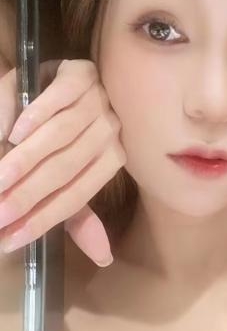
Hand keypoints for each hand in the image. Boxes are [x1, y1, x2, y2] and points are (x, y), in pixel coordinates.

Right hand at [0, 59, 126, 266]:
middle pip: (66, 168)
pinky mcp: (80, 73)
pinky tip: (12, 133)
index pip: (77, 195)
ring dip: (26, 159)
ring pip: (61, 134)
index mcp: (111, 159)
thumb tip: (104, 258)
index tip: (9, 239)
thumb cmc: (57, 137)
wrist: (55, 82)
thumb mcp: (65, 174)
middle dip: (28, 195)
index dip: (43, 219)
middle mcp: (111, 131)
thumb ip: (76, 215)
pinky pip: (60, 96)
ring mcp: (98, 100)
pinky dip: (35, 115)